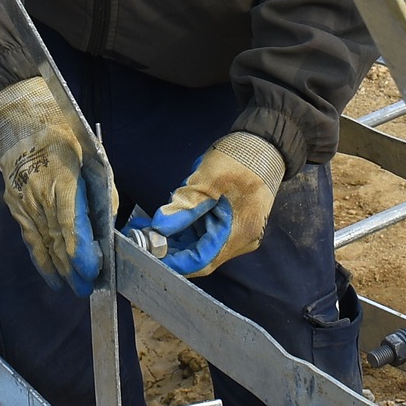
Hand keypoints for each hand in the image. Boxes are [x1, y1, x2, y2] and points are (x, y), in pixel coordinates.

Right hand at [0, 76, 106, 291]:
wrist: (22, 117)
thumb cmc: (63, 133)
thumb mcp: (92, 156)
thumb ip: (101, 191)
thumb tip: (108, 223)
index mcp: (62, 182)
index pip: (72, 226)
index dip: (82, 253)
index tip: (94, 272)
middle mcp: (40, 196)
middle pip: (57, 241)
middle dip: (72, 269)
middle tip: (87, 289)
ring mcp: (24, 202)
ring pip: (41, 243)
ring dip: (56, 268)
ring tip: (69, 287)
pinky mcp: (15, 204)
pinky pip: (28, 236)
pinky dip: (39, 257)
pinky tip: (48, 271)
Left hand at [148, 132, 284, 276]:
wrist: (262, 144)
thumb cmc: (240, 158)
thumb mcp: (208, 181)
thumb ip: (184, 206)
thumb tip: (159, 228)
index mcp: (240, 232)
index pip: (203, 260)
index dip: (175, 261)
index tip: (151, 253)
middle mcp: (239, 239)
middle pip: (200, 255)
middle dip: (171, 250)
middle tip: (143, 239)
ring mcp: (234, 231)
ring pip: (199, 244)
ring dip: (174, 240)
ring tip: (147, 229)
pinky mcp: (228, 222)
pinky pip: (203, 233)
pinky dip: (184, 230)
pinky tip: (164, 223)